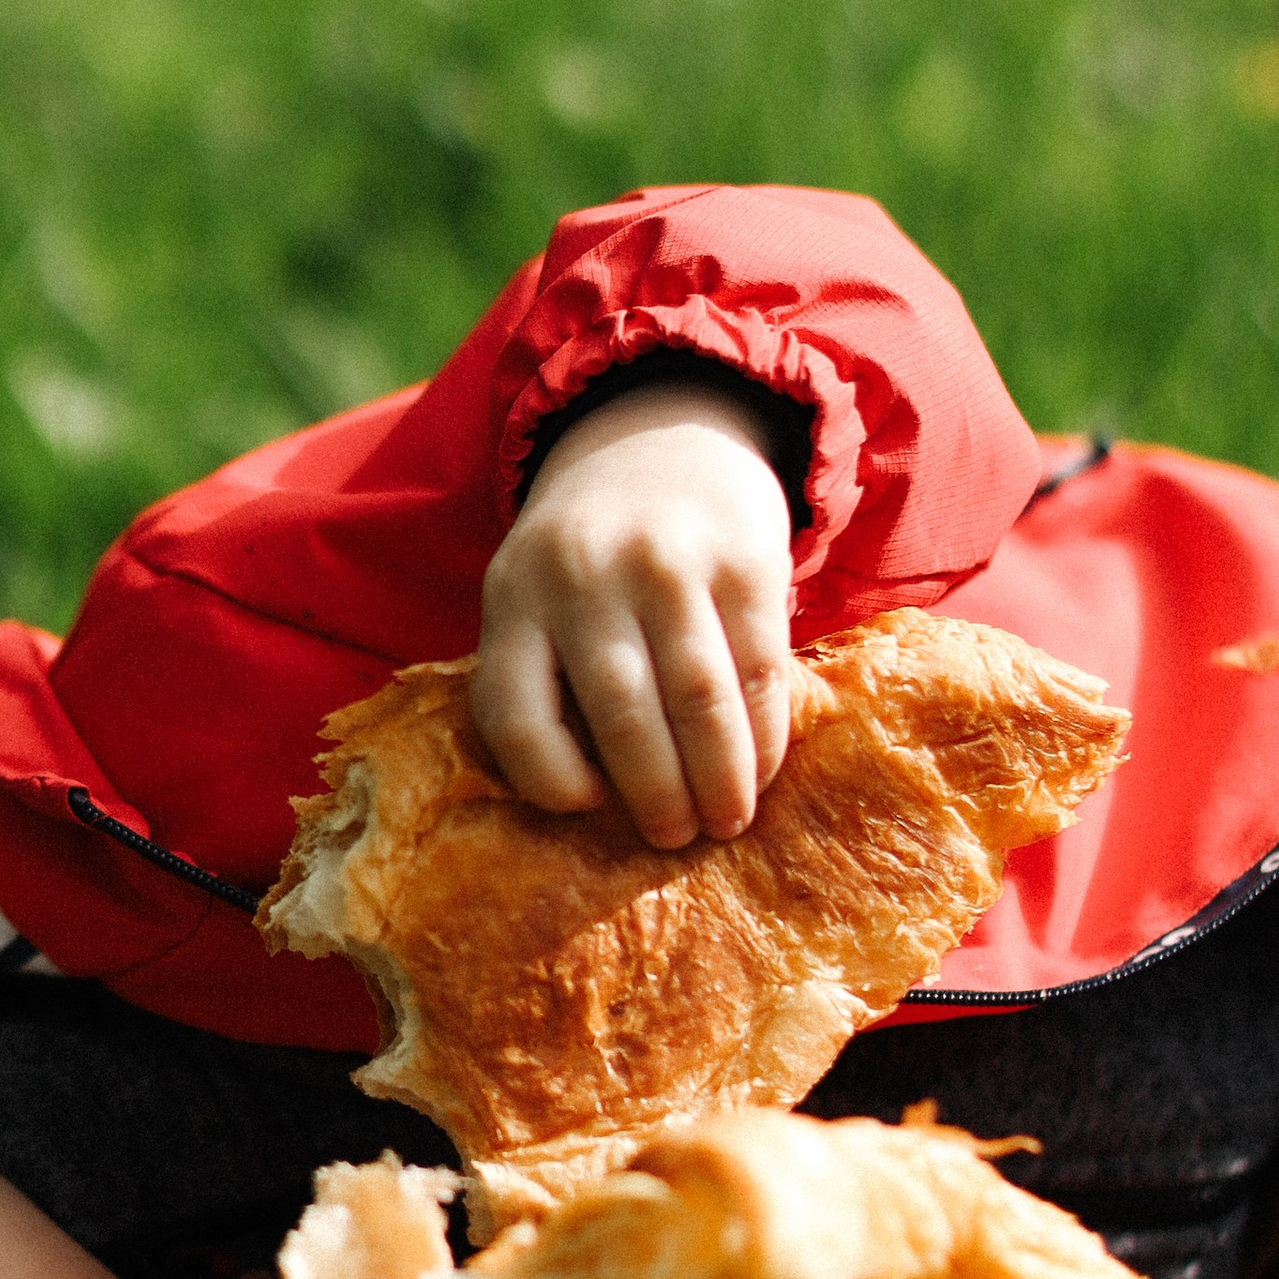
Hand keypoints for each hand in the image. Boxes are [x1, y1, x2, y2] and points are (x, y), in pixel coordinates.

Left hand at [471, 383, 794, 844]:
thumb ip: (536, 676)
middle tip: (675, 840)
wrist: (660, 438)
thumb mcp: (529, 594)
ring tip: (727, 822)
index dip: (547, 779)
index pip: (514, 713)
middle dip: (656, 796)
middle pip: (623, 717)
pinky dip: (763, 734)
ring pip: (700, 701)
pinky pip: (759, 670)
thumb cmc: (584, 556)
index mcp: (514, 597)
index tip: (587, 805)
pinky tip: (761, 767)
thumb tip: (586, 801)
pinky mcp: (742, 561)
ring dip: (720, 778)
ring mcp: (668, 566)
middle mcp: (586, 578)